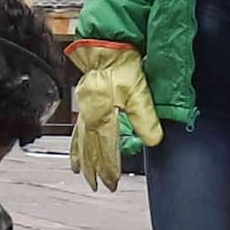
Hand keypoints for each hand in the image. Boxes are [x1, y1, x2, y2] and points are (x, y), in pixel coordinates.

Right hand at [69, 42, 159, 189]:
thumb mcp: (139, 90)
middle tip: (98, 186)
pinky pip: (77, 127)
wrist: (106, 43)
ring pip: (81, 139)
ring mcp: (85, 108)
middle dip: (95, 169)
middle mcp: (90, 114)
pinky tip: (76, 148)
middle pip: (91, 148)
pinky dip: (76, 141)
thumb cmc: (122, 63)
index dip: (109, 168)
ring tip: (81, 173)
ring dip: (82, 158)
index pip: (106, 148)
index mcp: (102, 115)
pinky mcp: (84, 100)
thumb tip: (153, 140)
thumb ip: (146, 117)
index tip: (111, 183)